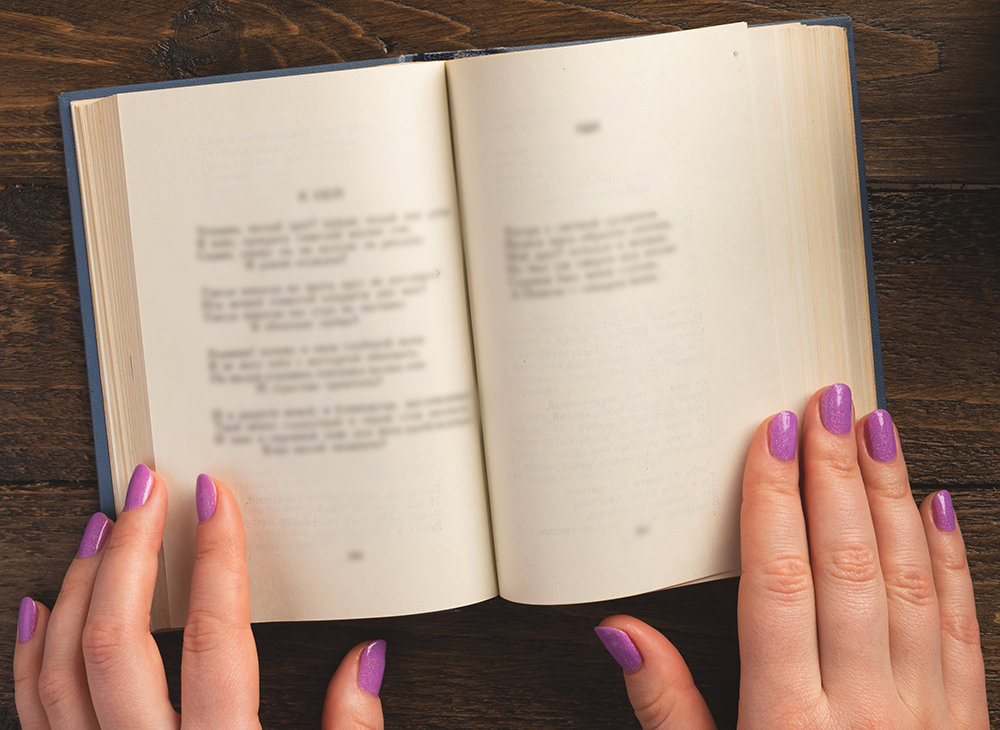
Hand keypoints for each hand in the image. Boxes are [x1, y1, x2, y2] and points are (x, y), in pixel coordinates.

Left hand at [14, 466, 385, 728]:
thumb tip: (366, 662)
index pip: (217, 640)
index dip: (219, 560)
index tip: (217, 501)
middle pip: (121, 640)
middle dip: (136, 550)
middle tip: (149, 488)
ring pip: (62, 667)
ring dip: (82, 585)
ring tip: (106, 526)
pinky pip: (30, 710)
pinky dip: (30, 649)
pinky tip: (40, 605)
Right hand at [595, 384, 987, 728]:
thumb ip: (667, 707)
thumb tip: (620, 635)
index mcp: (792, 719)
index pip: (781, 582)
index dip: (774, 501)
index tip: (771, 438)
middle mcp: (866, 707)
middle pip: (849, 563)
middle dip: (836, 472)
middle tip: (829, 402)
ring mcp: (926, 712)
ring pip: (910, 578)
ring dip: (893, 495)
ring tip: (880, 428)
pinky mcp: (966, 721)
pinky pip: (964, 623)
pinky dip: (951, 557)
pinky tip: (938, 506)